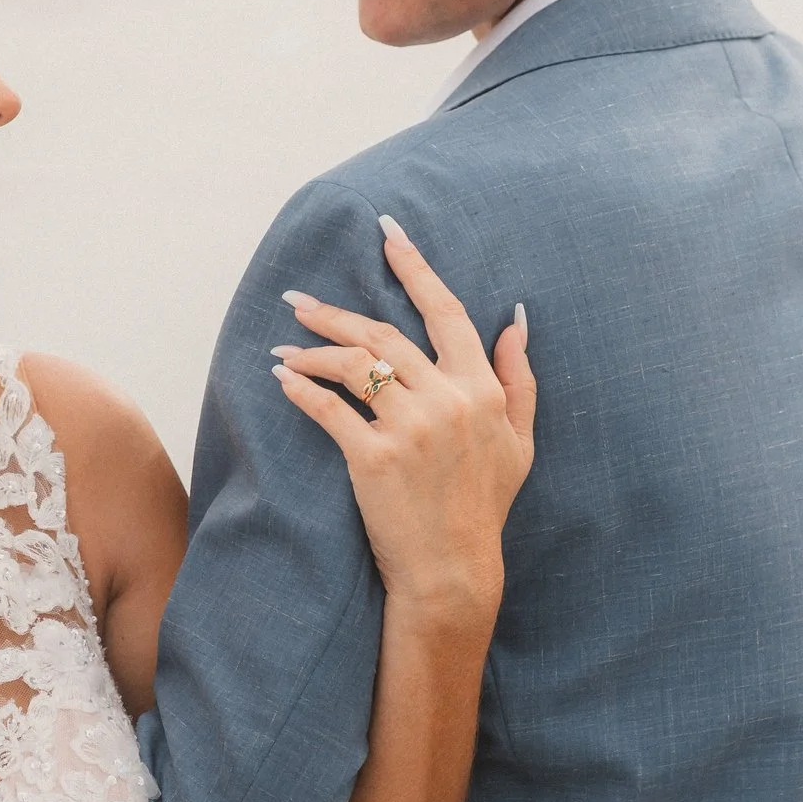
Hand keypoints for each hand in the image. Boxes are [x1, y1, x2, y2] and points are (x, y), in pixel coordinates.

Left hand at [273, 216, 536, 617]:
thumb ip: (519, 378)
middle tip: (298, 299)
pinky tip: (282, 378)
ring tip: (284, 344)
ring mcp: (410, 428)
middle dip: (335, 310)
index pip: (445, 310)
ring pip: (352, 364)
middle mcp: (447, 400)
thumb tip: (517, 320)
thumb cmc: (484, 505)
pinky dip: (301, 388)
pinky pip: (329, 408)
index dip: (415, 266)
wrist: (453, 569)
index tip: (387, 231)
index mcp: (480, 389)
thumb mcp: (520, 441)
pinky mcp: (374, 458)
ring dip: (312, 348)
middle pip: (383, 333)